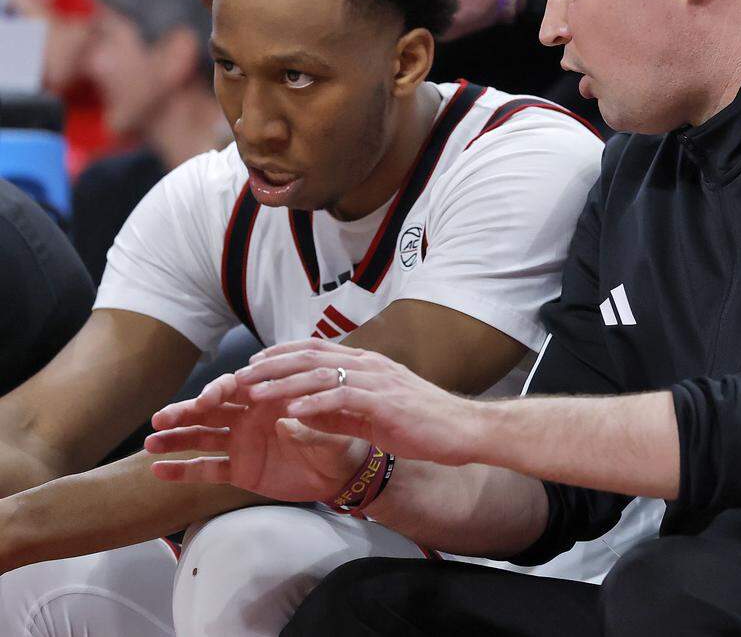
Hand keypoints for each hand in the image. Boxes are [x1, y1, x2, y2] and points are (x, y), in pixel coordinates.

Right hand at [145, 371, 369, 500]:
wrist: (343, 470)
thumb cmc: (340, 439)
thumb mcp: (331, 430)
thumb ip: (309, 426)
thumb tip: (285, 423)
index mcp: (267, 398)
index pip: (234, 387)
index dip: (217, 391)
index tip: (204, 400)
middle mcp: (249, 416)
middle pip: (209, 410)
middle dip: (185, 411)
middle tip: (161, 417)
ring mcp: (241, 443)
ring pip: (201, 437)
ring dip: (176, 438)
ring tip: (149, 442)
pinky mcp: (240, 469)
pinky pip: (207, 469)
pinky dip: (182, 470)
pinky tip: (157, 470)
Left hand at [214, 339, 486, 466]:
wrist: (464, 429)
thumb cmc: (423, 422)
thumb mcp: (375, 413)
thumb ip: (342, 409)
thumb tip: (306, 412)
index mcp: (367, 364)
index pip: (316, 350)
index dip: (281, 355)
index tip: (252, 364)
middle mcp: (369, 365)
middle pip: (310, 357)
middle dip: (271, 367)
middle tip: (238, 378)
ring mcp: (377, 381)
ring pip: (320, 375)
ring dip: (283, 384)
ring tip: (253, 394)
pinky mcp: (385, 403)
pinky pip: (343, 398)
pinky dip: (314, 404)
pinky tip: (291, 412)